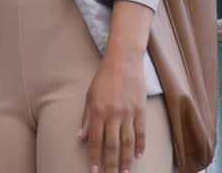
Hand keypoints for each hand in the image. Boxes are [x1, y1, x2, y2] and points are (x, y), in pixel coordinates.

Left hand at [79, 52, 147, 172]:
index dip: (94, 157)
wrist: (123, 61)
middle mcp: (113, 114)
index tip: (93, 170)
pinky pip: (141, 132)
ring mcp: (128, 113)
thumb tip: (80, 137)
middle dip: (110, 164)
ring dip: (126, 160)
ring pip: (128, 142)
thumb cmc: (103, 78)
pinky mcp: (141, 110)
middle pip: (112, 145)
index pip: (95, 140)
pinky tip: (138, 157)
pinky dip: (140, 146)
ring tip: (125, 172)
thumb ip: (86, 117)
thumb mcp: (89, 95)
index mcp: (98, 111)